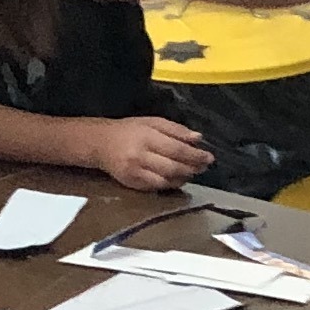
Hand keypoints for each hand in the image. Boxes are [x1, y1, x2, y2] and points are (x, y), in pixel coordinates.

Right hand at [83, 113, 214, 191]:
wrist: (100, 143)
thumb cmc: (129, 130)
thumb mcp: (152, 122)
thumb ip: (175, 129)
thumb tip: (198, 138)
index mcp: (147, 137)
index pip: (177, 149)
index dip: (196, 155)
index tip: (209, 157)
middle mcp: (141, 156)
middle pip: (174, 166)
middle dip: (193, 167)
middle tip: (205, 166)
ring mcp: (136, 172)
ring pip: (167, 179)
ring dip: (184, 177)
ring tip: (193, 172)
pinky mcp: (132, 183)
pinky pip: (157, 187)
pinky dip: (171, 184)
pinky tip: (178, 179)